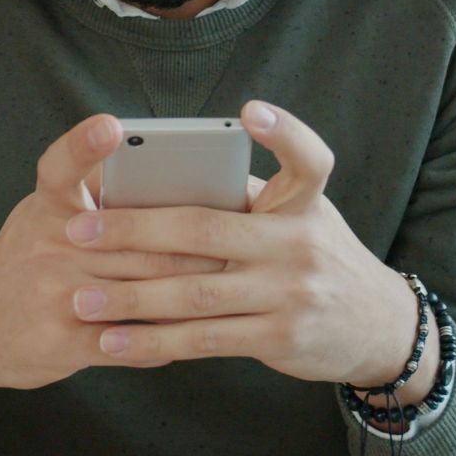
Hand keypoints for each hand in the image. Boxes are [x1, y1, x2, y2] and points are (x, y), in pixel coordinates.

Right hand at [0, 113, 228, 414]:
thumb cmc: (21, 262)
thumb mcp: (39, 215)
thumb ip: (88, 195)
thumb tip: (160, 171)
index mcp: (46, 208)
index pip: (61, 167)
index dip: (84, 145)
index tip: (110, 125)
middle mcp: (48, 246)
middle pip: (134, 238)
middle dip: (193, 241)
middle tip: (242, 235)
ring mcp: (56, 296)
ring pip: (141, 289)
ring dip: (191, 290)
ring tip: (235, 284)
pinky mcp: (63, 343)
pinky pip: (130, 341)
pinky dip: (164, 339)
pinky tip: (193, 335)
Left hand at [61, 100, 423, 387]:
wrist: (377, 327)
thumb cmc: (316, 256)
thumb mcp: (302, 218)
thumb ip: (248, 200)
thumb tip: (164, 178)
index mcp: (305, 204)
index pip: (309, 160)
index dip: (284, 132)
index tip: (249, 112)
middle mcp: (300, 245)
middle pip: (207, 231)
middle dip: (135, 231)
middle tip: (79, 231)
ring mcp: (291, 295)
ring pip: (196, 294)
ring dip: (132, 299)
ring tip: (81, 299)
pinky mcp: (280, 339)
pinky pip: (204, 340)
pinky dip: (154, 343)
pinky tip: (113, 343)